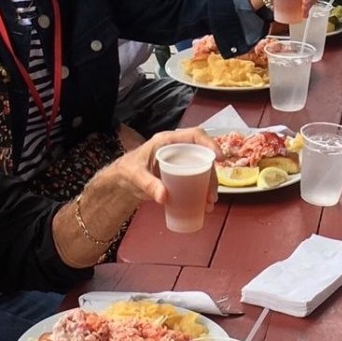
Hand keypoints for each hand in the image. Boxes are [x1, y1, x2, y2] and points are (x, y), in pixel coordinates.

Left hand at [95, 128, 219, 206]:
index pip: (194, 135)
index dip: (209, 143)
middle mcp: (178, 149)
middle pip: (202, 155)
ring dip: (209, 185)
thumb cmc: (127, 171)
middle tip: (211, 193)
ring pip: (202, 169)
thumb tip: (164, 196)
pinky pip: (196, 180)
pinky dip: (202, 191)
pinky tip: (205, 205)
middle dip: (211, 173)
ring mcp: (180, 162)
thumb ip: (148, 184)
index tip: (219, 158)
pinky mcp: (180, 174)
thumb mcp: (136, 176)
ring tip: (209, 202)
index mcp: (167, 141)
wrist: (122, 181)